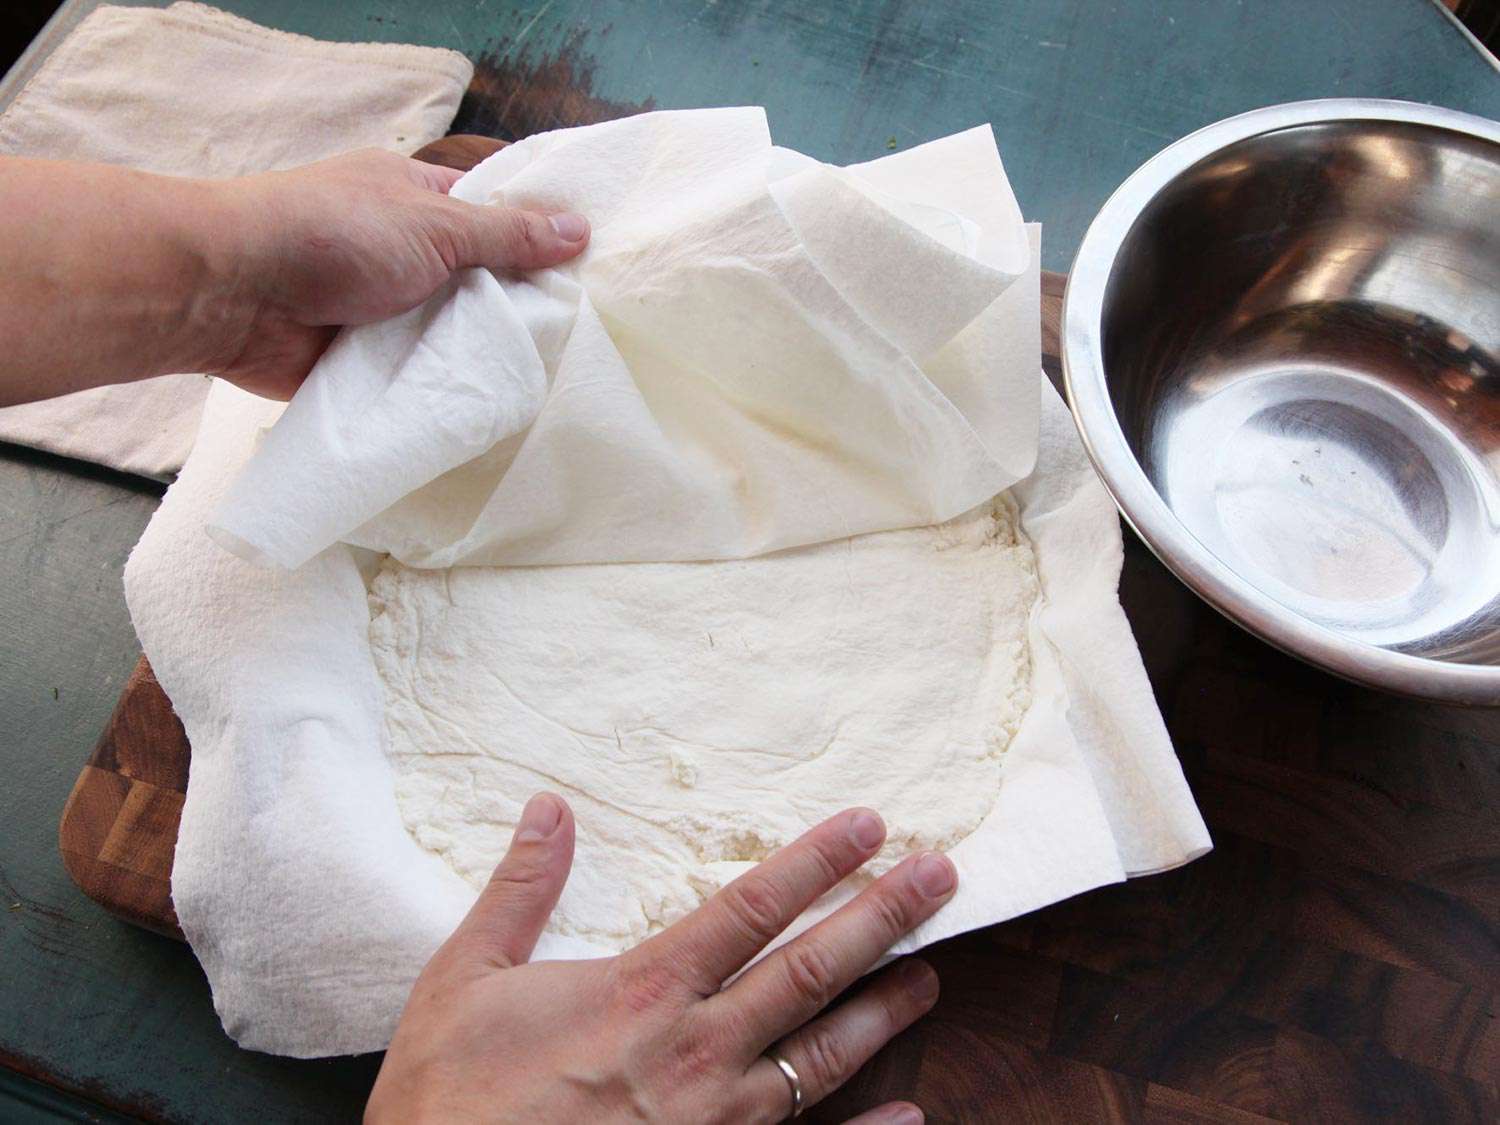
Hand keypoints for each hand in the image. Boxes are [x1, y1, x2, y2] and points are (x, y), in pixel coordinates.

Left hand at [211, 145, 589, 398]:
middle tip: (577, 337)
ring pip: (448, 335)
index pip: (489, 216)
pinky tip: (490, 410)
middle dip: (512, 309)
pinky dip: (440, 392)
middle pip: (475, 283)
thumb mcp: (434, 225)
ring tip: (546, 379)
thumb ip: (506, 235)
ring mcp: (380, 309)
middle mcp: (399, 253)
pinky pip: (415, 379)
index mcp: (412, 199)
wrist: (230, 295)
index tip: (587, 273)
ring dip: (476, 355)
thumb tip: (578, 229)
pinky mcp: (362, 362)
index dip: (535, 241)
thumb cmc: (328, 235)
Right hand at [366, 795, 957, 1123]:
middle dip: (882, 917)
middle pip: (810, 970)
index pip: (751, 907)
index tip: (870, 824)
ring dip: (885, 1009)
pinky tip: (911, 1113)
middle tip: (941, 876)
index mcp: (642, 991)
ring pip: (823, 1054)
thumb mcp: (461, 982)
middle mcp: (696, 1052)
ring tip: (933, 973)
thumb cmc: (449, 1102)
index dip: (817, 860)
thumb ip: (519, 892)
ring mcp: (716, 1124)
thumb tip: (549, 807)